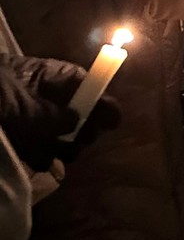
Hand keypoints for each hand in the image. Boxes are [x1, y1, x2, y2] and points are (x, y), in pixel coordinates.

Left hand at [1, 58, 120, 170]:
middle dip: (83, 127)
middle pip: (73, 112)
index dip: (99, 97)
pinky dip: (42, 159)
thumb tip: (75, 122)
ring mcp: (24, 121)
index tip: (114, 120)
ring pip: (57, 136)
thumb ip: (47, 113)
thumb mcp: (15, 102)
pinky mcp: (13, 143)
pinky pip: (37, 153)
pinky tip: (41, 162)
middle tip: (83, 138)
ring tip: (59, 153)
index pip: (79, 82)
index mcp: (39, 77)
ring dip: (63, 147)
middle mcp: (36, 98)